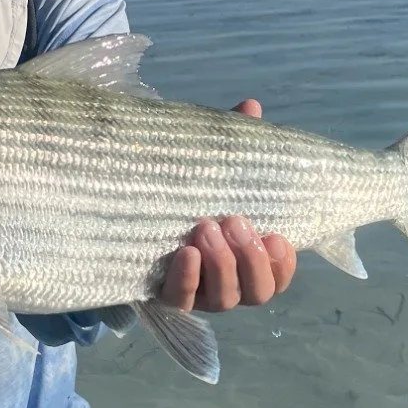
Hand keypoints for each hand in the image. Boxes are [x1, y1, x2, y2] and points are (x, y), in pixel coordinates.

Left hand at [160, 98, 296, 312]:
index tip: (276, 236)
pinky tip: (185, 253)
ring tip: (206, 228)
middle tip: (233, 220)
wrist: (125, 210)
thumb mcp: (207, 167)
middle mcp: (226, 283)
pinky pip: (180, 300)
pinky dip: (187, 280)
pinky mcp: (165, 295)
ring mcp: (196, 293)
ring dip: (222, 266)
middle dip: (249, 259)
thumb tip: (250, 107)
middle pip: (255, 292)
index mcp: (244, 259)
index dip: (282, 263)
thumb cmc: (181, 191)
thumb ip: (232, 143)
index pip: (277, 277)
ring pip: (225, 300)